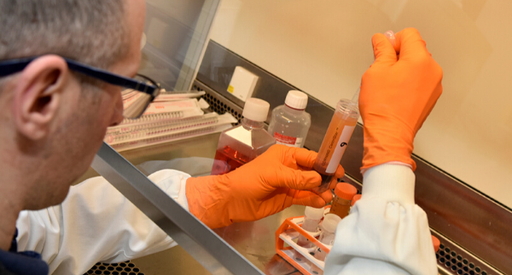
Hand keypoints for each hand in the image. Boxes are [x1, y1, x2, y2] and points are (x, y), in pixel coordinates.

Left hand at [186, 144, 343, 227]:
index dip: (324, 162)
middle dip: (325, 177)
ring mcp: (290, 184)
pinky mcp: (288, 198)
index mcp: (285, 155)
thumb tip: (318, 179)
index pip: (310, 157)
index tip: (338, 169)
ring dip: (321, 190)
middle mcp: (290, 168)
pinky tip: (322, 202)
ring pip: (311, 186)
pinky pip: (305, 197)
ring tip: (330, 195)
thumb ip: (296, 178)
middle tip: (336, 184)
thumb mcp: (272, 175)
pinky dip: (314, 199)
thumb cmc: (248, 180)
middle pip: (313, 171)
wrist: (232, 200)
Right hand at [360, 28, 442, 170]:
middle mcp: (432, 70)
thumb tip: (382, 40)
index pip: (409, 35)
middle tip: (382, 71)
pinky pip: (421, 81)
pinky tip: (395, 95)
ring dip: (404, 70)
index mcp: (420, 59)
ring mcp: (434, 85)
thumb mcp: (375, 71)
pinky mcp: (432, 97)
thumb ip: (382, 50)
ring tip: (388, 86)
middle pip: (415, 50)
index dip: (393, 41)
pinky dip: (409, 83)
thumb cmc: (383, 108)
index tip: (383, 52)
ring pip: (418, 66)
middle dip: (398, 56)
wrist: (390, 135)